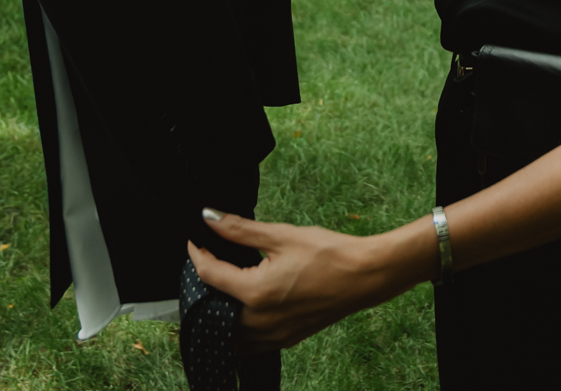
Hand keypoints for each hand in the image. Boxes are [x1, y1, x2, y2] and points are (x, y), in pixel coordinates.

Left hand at [187, 210, 432, 352]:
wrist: (365, 277)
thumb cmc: (329, 254)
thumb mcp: (282, 235)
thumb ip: (241, 229)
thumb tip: (210, 217)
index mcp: (255, 293)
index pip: (209, 275)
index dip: (197, 255)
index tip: (195, 241)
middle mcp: (259, 321)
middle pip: (212, 309)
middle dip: (204, 286)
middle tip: (208, 261)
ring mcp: (273, 335)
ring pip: (228, 333)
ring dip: (219, 312)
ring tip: (223, 285)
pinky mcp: (286, 339)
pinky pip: (249, 342)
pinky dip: (239, 328)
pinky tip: (245, 307)